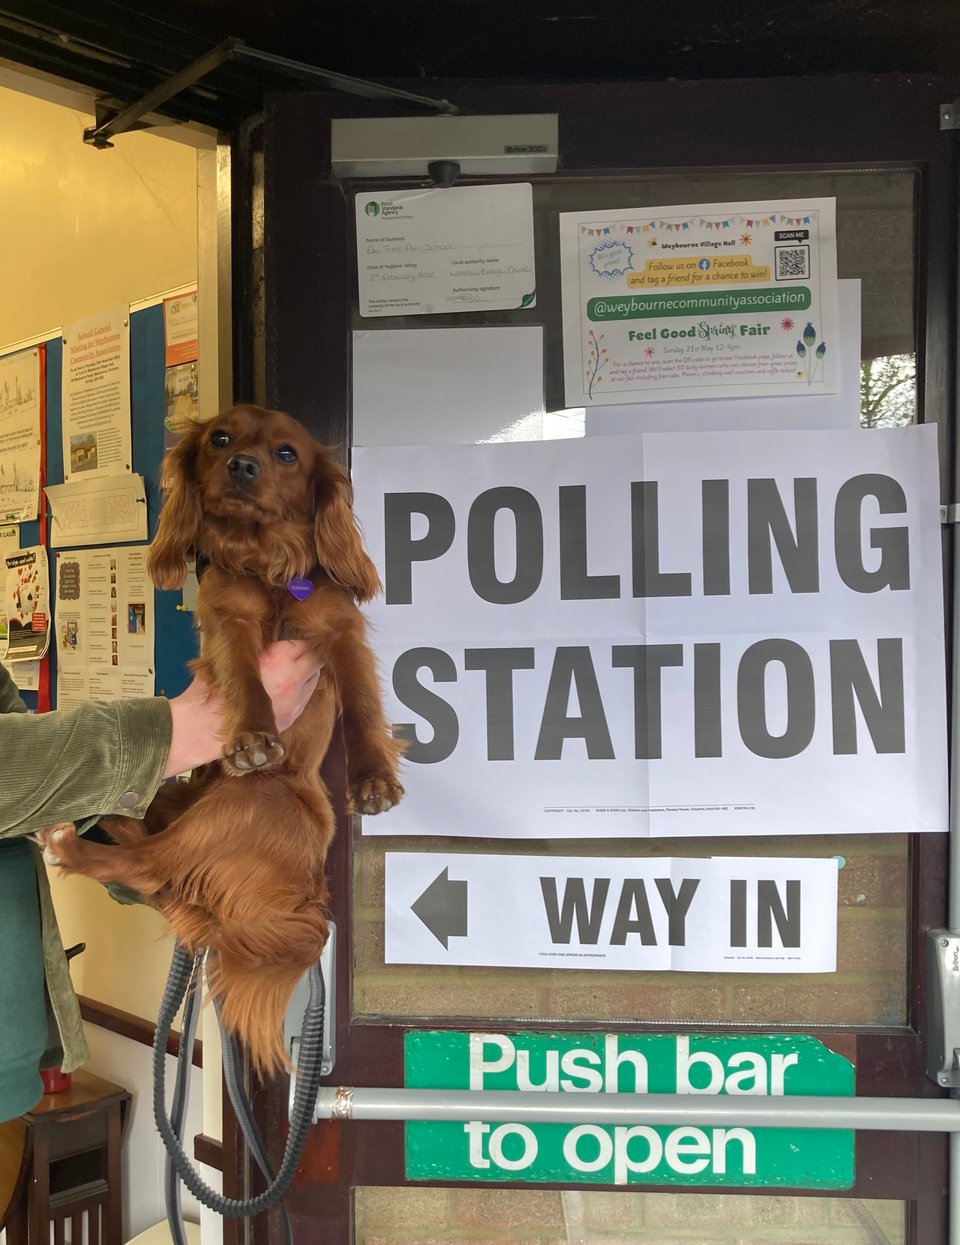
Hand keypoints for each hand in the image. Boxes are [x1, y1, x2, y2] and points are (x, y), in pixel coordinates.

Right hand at [164, 641, 322, 776]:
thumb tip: (264, 630)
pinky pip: (305, 698)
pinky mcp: (292, 717)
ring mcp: (295, 701)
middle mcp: (293, 680)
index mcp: (279, 660)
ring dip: (307, 672)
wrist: (206, 723)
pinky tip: (288, 688)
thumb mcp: (235, 654)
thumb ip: (258, 645)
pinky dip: (301, 690)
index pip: (304, 644)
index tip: (294, 640)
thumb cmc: (215, 685)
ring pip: (314, 679)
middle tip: (299, 652)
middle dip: (308, 655)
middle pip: (316, 660)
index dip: (299, 641)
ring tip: (293, 669)